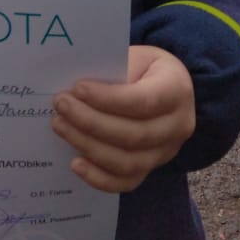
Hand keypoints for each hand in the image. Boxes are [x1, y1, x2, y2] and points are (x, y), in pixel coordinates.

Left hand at [51, 45, 195, 192]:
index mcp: (177, 89)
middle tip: (61, 105)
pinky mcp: (151, 168)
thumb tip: (75, 91)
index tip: (77, 89)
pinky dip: (98, 177)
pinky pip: (127, 182)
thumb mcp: (135, 57)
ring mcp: (167, 151)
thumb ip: (112, 71)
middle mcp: (178, 125)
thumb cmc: (144, 68)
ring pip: (128, 162)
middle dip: (90, 122)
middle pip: (133, 135)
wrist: (164, 87)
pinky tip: (75, 163)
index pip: (143, 101)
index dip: (108, 99)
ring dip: (88, 146)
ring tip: (60, 126)